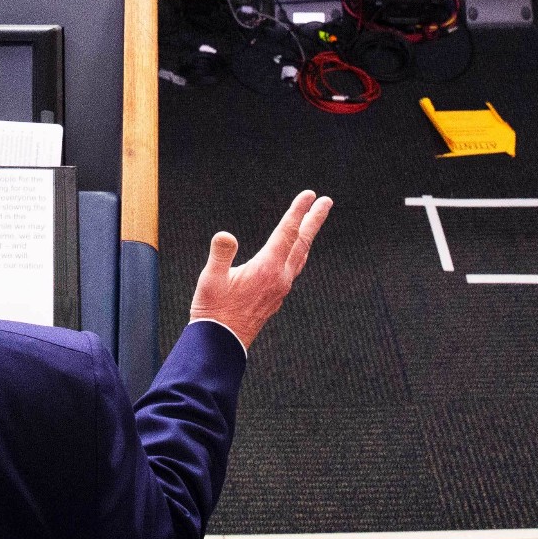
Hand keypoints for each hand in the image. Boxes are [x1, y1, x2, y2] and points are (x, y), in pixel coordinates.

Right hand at [189, 190, 332, 349]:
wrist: (221, 344)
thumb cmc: (213, 311)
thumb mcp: (211, 280)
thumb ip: (220, 254)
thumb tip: (226, 235)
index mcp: (267, 269)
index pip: (286, 233)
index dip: (298, 211)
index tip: (309, 194)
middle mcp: (280, 278)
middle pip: (302, 242)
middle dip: (314, 220)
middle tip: (326, 201)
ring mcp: (280, 289)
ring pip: (300, 256)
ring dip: (308, 236)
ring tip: (313, 222)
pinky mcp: (275, 297)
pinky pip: (294, 268)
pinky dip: (298, 252)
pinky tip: (295, 254)